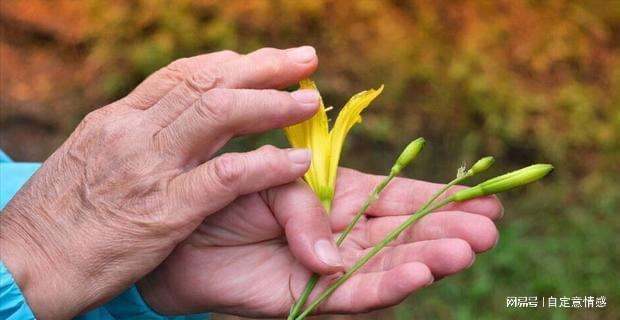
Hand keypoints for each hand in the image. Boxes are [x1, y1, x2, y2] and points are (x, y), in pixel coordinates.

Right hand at [0, 46, 321, 318]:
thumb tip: (170, 124)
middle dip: (262, 67)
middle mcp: (133, 133)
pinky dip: (266, 164)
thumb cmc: (56, 219)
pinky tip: (296, 162)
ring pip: (219, 115)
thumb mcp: (91, 161)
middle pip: (207, 83)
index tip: (263, 61)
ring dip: (271, 104)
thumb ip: (133, 139)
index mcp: (117, 120)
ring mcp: (148, 168)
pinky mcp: (163, 210)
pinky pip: (226, 176)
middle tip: (304, 60)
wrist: (20, 263)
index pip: (182, 76)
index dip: (230, 64)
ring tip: (310, 101)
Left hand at [138, 168, 502, 316]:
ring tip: (468, 249)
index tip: (484, 196)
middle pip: (404, 232)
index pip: (397, 196)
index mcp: (337, 194)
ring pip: (388, 264)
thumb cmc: (224, 196)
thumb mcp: (266, 182)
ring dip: (427, 257)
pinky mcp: (310, 297)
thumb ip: (304, 210)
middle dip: (446, 229)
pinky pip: (354, 294)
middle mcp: (343, 231)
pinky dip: (387, 286)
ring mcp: (331, 266)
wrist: (180, 238)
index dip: (439, 197)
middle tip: (490, 226)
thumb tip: (333, 259)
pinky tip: (420, 274)